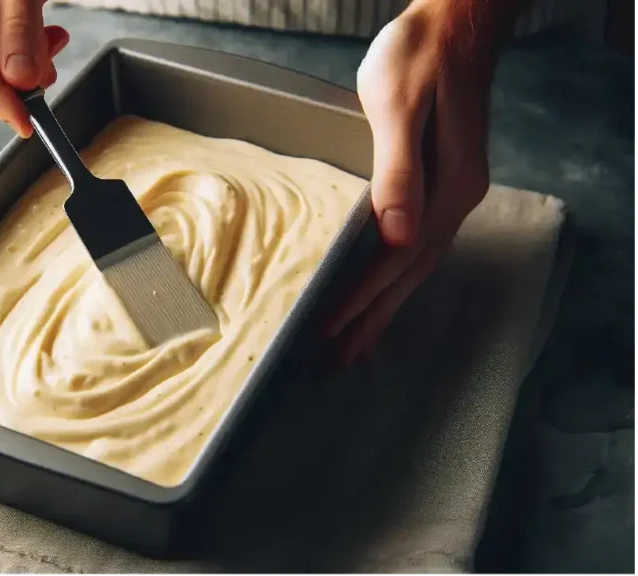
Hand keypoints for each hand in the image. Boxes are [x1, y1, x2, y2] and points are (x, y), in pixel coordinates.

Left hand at [325, 1, 497, 363]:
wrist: (456, 22)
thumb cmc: (418, 56)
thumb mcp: (398, 106)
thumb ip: (398, 170)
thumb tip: (395, 235)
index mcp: (447, 188)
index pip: (397, 259)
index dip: (362, 296)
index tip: (331, 328)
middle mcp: (456, 199)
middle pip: (410, 275)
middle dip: (374, 317)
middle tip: (341, 358)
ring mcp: (454, 193)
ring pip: (416, 265)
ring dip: (386, 304)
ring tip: (359, 342)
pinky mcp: (444, 183)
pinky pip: (418, 244)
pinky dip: (397, 275)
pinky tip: (385, 286)